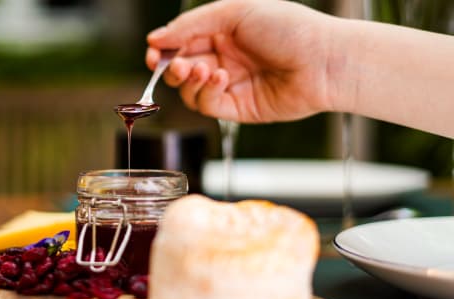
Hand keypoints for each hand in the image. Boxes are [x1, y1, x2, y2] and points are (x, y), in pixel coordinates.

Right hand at [146, 0, 338, 122]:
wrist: (324, 61)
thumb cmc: (290, 28)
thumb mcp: (235, 11)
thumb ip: (192, 24)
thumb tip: (156, 38)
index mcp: (223, 32)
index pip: (181, 42)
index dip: (164, 49)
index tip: (154, 53)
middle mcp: (224, 58)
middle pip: (180, 68)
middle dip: (171, 67)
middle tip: (174, 65)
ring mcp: (230, 84)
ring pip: (189, 90)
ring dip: (189, 80)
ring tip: (203, 69)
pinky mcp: (238, 108)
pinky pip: (207, 105)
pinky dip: (206, 92)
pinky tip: (220, 78)